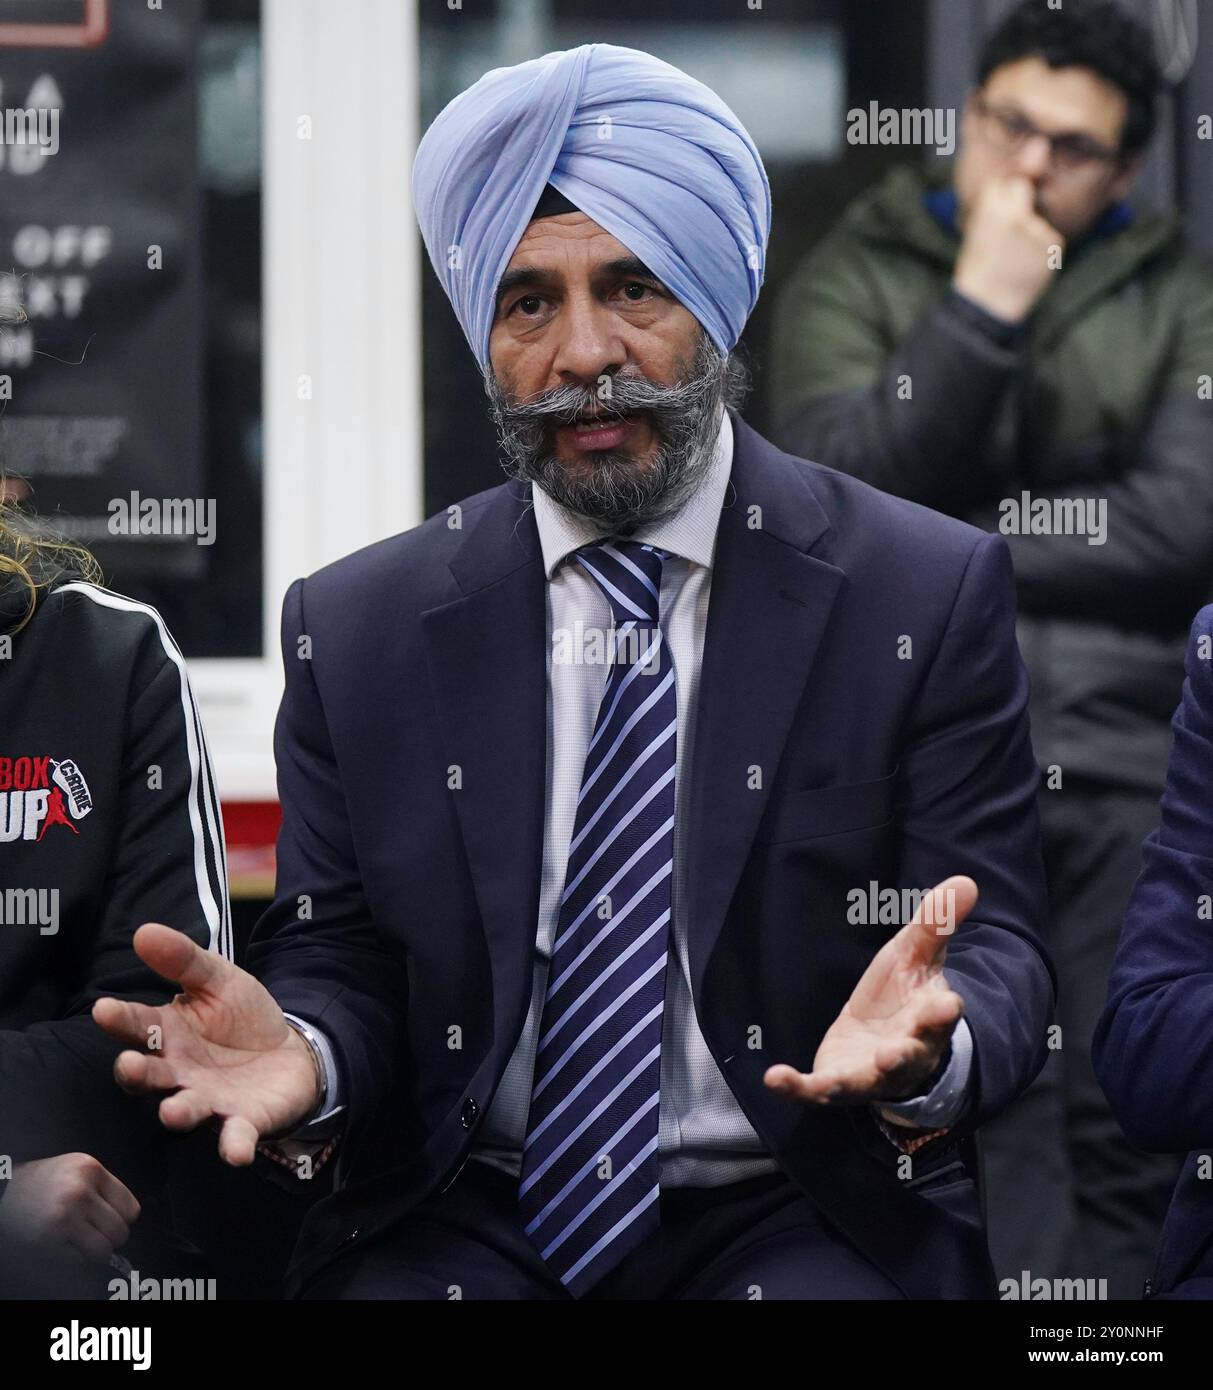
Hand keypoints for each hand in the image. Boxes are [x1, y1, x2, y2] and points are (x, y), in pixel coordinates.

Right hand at [0, 1154, 138, 1262]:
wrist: (2, 1192)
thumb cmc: (39, 1182)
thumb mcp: (76, 1170)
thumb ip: (102, 1188)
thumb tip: (127, 1218)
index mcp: (91, 1169)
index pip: (131, 1209)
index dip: (122, 1220)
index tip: (111, 1221)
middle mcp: (80, 1191)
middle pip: (120, 1232)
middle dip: (109, 1238)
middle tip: (93, 1234)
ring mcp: (64, 1216)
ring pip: (103, 1250)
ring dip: (93, 1251)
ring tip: (78, 1241)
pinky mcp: (48, 1239)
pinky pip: (77, 1261)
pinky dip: (72, 1258)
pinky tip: (59, 1243)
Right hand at [92, 923, 321, 1165]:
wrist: (292, 1051)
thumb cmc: (242, 1017)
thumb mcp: (219, 979)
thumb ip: (183, 960)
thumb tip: (143, 931)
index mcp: (169, 1034)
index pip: (137, 1026)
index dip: (120, 1019)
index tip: (104, 1009)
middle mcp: (180, 1073)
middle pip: (151, 1076)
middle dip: (138, 1073)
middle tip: (129, 1066)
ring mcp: (209, 1100)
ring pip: (186, 1110)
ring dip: (178, 1113)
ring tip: (172, 1112)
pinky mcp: (243, 1121)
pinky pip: (235, 1136)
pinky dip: (233, 1144)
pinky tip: (235, 1151)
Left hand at [764, 876, 974, 1107]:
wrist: (883, 1043)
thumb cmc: (904, 995)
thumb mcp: (915, 954)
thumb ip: (935, 922)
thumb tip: (965, 880)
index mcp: (928, 1018)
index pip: (940, 1016)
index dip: (943, 1011)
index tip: (948, 1005)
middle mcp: (905, 1053)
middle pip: (908, 1056)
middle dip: (902, 1056)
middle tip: (893, 1053)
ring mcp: (871, 1073)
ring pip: (864, 1082)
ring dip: (848, 1082)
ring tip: (832, 1081)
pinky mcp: (838, 1082)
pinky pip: (818, 1090)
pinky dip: (797, 1088)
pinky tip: (774, 1078)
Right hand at [952, 177, 1063, 322]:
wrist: (987, 306)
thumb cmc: (978, 266)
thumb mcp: (978, 225)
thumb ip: (1004, 191)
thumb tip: (1040, 146)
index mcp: (989, 206)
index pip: (1003, 182)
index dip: (998, 201)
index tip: (991, 225)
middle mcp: (1015, 213)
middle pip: (1024, 187)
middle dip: (1017, 206)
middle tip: (1004, 238)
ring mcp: (1036, 228)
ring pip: (1039, 215)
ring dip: (1031, 231)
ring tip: (1014, 257)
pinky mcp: (1053, 243)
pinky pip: (1050, 236)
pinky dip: (1041, 248)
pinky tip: (1026, 264)